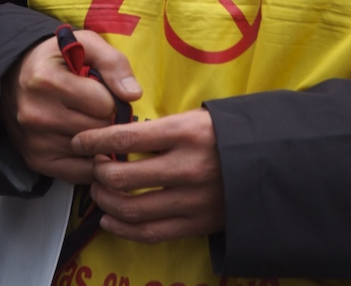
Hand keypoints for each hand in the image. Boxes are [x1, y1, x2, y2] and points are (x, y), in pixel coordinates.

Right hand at [0, 31, 141, 184]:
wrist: (15, 74)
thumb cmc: (56, 58)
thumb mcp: (86, 43)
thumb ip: (112, 62)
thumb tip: (133, 94)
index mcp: (48, 81)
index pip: (105, 105)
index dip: (112, 98)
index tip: (103, 90)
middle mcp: (37, 114)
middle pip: (99, 130)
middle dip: (107, 119)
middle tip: (98, 106)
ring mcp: (35, 141)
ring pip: (92, 152)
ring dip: (98, 139)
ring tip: (89, 119)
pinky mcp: (36, 161)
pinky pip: (79, 173)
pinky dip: (89, 161)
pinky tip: (86, 143)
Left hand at [74, 109, 224, 242]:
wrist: (271, 166)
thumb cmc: (228, 135)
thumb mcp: (197, 118)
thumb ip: (162, 128)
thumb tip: (120, 134)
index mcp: (185, 132)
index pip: (126, 136)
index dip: (95, 140)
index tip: (79, 141)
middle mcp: (185, 167)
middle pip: (122, 177)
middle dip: (98, 173)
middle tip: (93, 167)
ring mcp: (190, 200)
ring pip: (131, 208)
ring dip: (105, 202)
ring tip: (99, 191)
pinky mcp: (195, 225)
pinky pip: (149, 232)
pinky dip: (122, 228)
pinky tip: (110, 220)